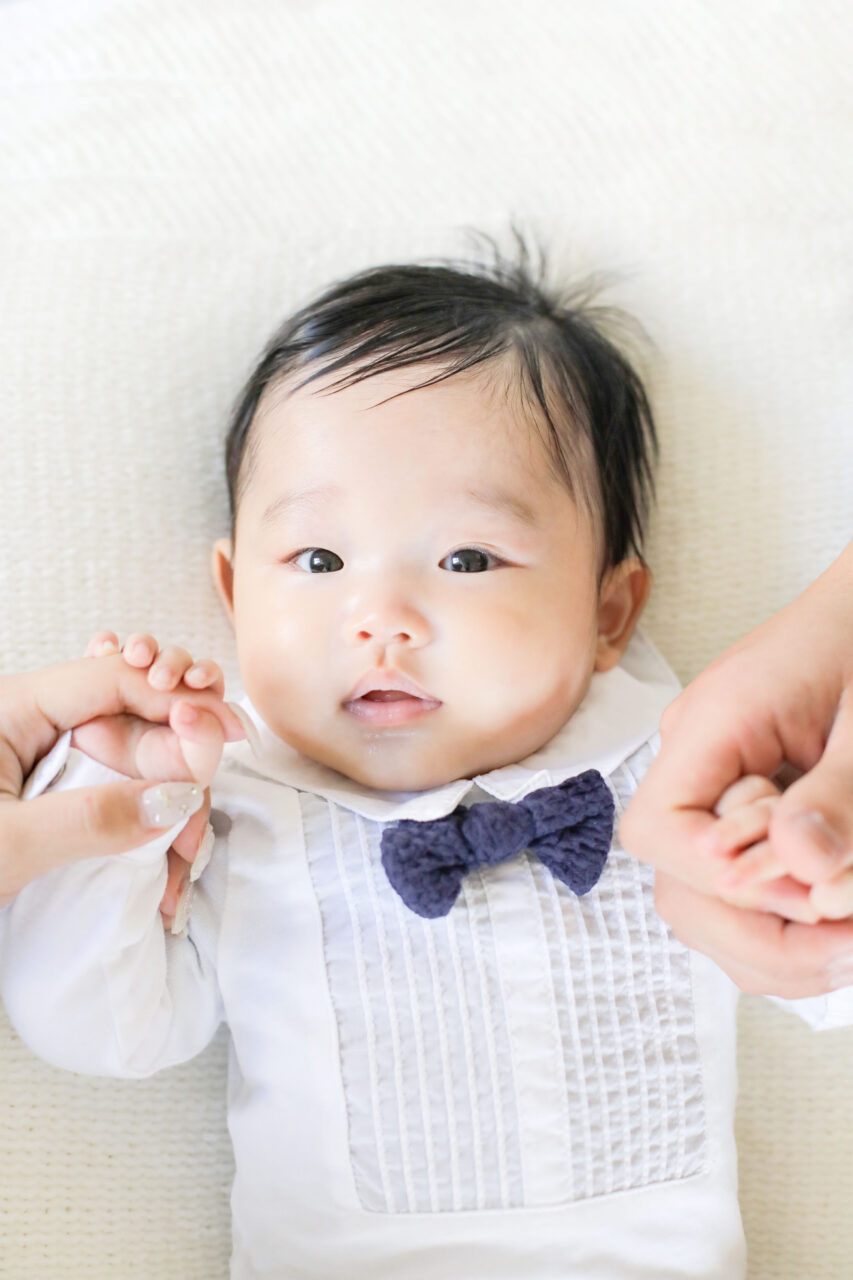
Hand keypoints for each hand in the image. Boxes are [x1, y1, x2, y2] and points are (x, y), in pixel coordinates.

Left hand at [0, 647, 245, 908]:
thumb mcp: (5, 845)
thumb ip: (91, 818)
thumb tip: (177, 797)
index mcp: (12, 708)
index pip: (115, 679)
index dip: (178, 699)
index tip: (226, 733)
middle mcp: (32, 722)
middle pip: (135, 717)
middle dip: (180, 763)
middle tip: (200, 813)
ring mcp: (45, 760)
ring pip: (134, 759)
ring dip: (169, 805)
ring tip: (178, 865)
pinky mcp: (52, 797)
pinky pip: (117, 794)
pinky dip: (146, 827)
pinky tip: (161, 870)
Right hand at [620, 542, 852, 996]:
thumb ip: (836, 791)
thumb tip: (802, 867)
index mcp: (711, 726)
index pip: (657, 829)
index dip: (720, 879)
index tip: (806, 892)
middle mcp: (700, 767)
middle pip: (678, 886)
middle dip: (760, 932)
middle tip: (848, 941)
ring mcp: (720, 794)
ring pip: (709, 905)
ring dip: (778, 938)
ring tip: (849, 935)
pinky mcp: (751, 813)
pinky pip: (743, 892)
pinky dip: (789, 923)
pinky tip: (836, 914)